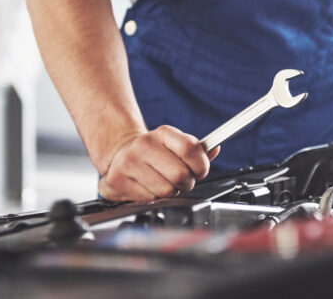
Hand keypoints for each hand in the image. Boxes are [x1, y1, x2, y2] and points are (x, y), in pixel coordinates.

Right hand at [97, 125, 219, 201]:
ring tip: (162, 183)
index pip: (190, 148)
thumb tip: (215, 149)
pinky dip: (153, 198)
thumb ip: (197, 150)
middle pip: (181, 175)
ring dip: (169, 193)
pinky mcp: (117, 181)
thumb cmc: (154, 153)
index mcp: (163, 133)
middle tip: (180, 181)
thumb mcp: (175, 145)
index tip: (200, 171)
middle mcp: (144, 145)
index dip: (201, 165)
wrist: (120, 155)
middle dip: (186, 183)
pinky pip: (149, 200)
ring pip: (166, 191)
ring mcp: (129, 162)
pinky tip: (147, 188)